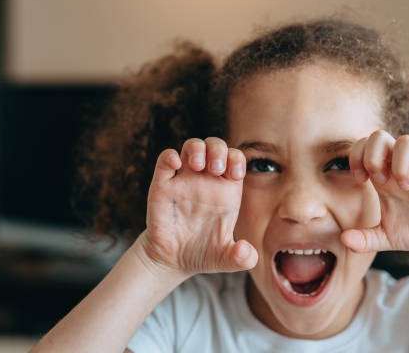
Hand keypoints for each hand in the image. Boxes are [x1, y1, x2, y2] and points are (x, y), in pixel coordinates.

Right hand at [141, 137, 257, 275]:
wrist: (172, 262)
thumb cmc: (203, 255)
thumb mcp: (226, 260)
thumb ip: (242, 258)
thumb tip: (245, 251)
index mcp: (226, 190)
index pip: (235, 159)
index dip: (237, 159)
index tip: (235, 175)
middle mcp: (206, 180)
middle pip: (215, 146)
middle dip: (218, 149)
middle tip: (215, 169)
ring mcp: (184, 180)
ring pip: (191, 147)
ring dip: (196, 148)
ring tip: (199, 166)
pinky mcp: (162, 186)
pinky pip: (165, 160)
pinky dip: (170, 156)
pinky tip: (176, 165)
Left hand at [341, 130, 408, 253]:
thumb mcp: (387, 237)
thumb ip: (364, 240)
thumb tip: (343, 240)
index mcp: (385, 174)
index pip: (363, 146)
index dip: (356, 158)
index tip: (361, 180)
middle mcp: (402, 165)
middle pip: (379, 136)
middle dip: (373, 155)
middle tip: (380, 180)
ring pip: (406, 141)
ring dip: (399, 163)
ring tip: (405, 187)